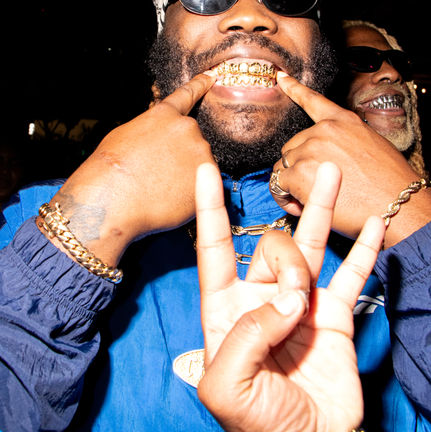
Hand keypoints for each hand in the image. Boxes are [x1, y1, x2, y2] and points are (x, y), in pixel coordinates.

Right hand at [44, 72, 216, 264]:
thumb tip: (159, 142)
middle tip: (159, 174)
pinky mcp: (209, 176)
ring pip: (199, 165)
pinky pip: (205, 187)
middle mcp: (187, 127)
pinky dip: (191, 193)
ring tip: (160, 187)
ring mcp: (200, 151)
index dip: (200, 85)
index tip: (212, 76)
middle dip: (181, 156)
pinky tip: (170, 198)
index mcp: (164, 115)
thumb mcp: (126, 135)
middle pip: (192, 141)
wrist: (113, 195)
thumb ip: (152, 131)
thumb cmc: (110, 168)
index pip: (187, 95)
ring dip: (187, 175)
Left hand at [196, 160, 384, 431]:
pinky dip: (363, 251)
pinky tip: (373, 226)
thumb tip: (288, 300)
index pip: (215, 249)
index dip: (210, 209)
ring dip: (321, 208)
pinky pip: (351, 276)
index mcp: (228, 309)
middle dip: (289, 265)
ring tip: (333, 173)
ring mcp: (300, 302)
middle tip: (298, 307)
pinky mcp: (334, 315)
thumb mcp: (227, 388)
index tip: (205, 171)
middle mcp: (263, 297)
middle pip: (273, 250)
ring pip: (310, 246)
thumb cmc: (256, 424)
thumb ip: (246, 338)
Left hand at [271, 71, 429, 245]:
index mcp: (343, 121)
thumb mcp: (371, 145)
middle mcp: (323, 131)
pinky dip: (286, 197)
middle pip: (292, 146)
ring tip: (311, 198)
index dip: (294, 88)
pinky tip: (301, 204)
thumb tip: (329, 156)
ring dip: (291, 184)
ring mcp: (310, 149)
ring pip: (283, 166)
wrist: (397, 204)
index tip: (281, 78)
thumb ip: (344, 141)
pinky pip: (279, 184)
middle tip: (315, 186)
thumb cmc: (388, 182)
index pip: (313, 100)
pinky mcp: (300, 172)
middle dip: (298, 167)